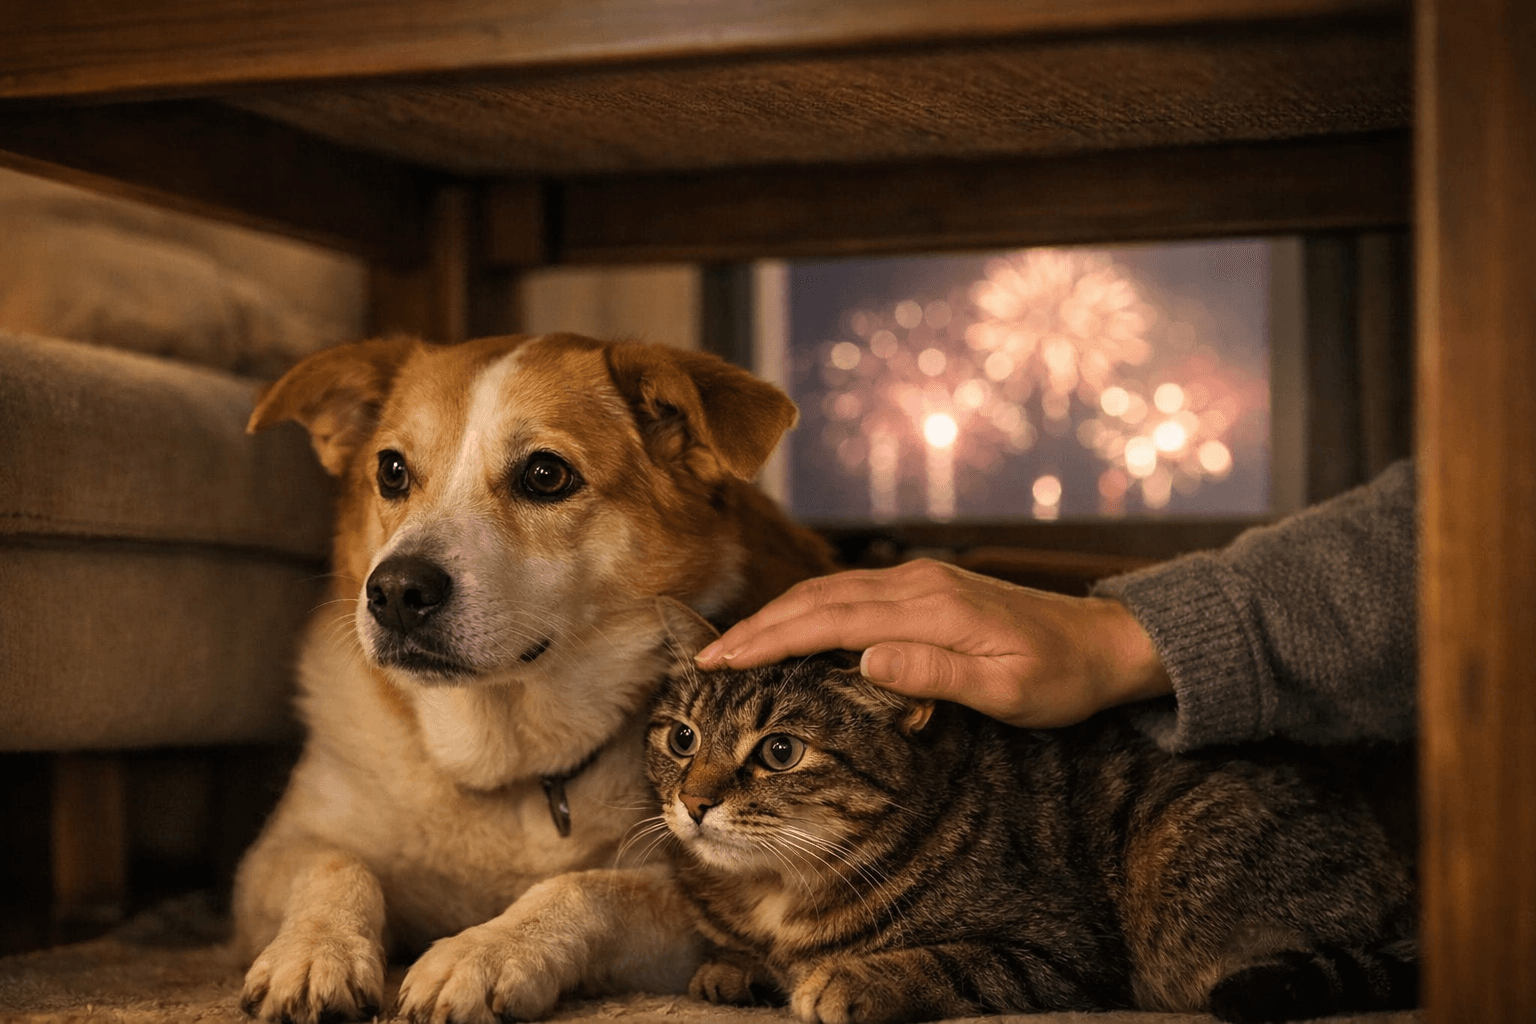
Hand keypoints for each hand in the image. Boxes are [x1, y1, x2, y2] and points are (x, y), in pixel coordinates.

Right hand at [695, 559, 1170, 728]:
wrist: (1105, 642)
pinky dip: (809, 611)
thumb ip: (934, 674)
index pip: (829, 621)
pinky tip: (792, 630)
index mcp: (929, 607)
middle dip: (758, 628)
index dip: (770, 641)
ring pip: (830, 592)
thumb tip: (862, 660)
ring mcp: (920, 581)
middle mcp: (916, 584)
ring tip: (733, 647)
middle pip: (818, 599)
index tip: (722, 662)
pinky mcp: (925, 589)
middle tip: (704, 659)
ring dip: (778, 617)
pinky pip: (851, 594)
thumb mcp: (1006, 691)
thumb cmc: (1060, 676)